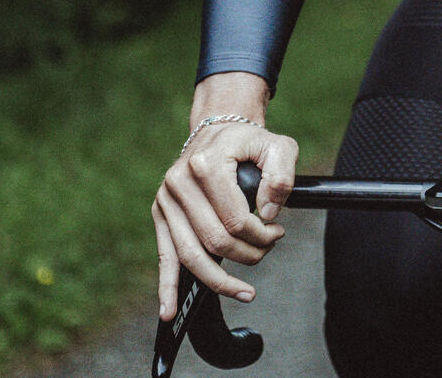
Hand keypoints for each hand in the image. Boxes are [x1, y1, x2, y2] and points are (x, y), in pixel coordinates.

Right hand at [153, 73, 298, 319]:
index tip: (277, 232)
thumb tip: (266, 216)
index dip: (260, 234)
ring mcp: (166, 200)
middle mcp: (179, 182)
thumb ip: (281, 177)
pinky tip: (170, 312)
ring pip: (190, 255)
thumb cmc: (249, 141)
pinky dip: (167, 286)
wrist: (218, 129)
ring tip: (244, 292)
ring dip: (218, 280)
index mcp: (207, 164)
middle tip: (267, 249)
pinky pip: (165, 256)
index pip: (234, 218)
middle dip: (247, 254)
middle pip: (214, 240)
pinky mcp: (160, 215)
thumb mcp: (279, 146)